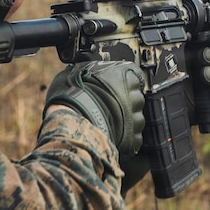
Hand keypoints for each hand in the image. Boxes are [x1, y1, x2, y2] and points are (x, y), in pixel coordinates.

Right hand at [45, 61, 148, 186]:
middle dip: (124, 102)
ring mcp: (136, 118)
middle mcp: (135, 95)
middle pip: (135, 98)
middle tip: (106, 106)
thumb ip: (90, 70)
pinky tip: (107, 133)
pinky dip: (123, 138)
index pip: (135, 75)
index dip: (124, 81)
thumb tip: (85, 71)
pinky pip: (131, 138)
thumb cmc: (73, 95)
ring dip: (124, 121)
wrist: (73, 121)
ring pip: (135, 119)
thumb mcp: (76, 70)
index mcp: (126, 74)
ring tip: (105, 121)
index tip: (118, 86)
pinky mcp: (133, 138)